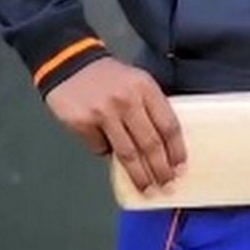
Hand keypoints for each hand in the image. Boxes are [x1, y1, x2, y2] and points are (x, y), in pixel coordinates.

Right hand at [44, 56, 186, 192]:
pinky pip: (100, 148)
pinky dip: (106, 153)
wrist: (69, 61)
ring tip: (146, 188)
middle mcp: (127, 100)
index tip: (180, 168)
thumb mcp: (136, 82)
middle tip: (166, 185)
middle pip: (150, 143)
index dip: (176, 150)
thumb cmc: (109, 76)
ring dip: (139, 175)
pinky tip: (109, 153)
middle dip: (160, 169)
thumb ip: (149, 108)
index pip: (168, 125)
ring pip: (127, 153)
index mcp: (145, 88)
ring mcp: (104, 112)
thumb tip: (161, 146)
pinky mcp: (83, 122)